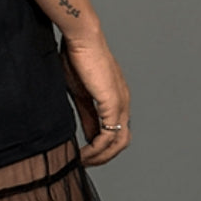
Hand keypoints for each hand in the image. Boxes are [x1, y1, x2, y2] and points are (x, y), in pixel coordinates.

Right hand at [59, 32, 131, 166]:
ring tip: (83, 161)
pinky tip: (83, 152)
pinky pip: (109, 136)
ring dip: (101, 157)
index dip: (100, 147)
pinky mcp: (113, 104)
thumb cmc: (77, 57)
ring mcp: (121, 104)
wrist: (80, 38)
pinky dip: (97, 149)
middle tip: (85, 162)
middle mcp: (123, 103)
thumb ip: (86, 114)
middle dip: (104, 156)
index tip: (83, 155)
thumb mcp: (79, 92)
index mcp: (116, 99)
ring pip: (118, 143)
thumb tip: (87, 133)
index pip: (114, 131)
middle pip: (121, 142)